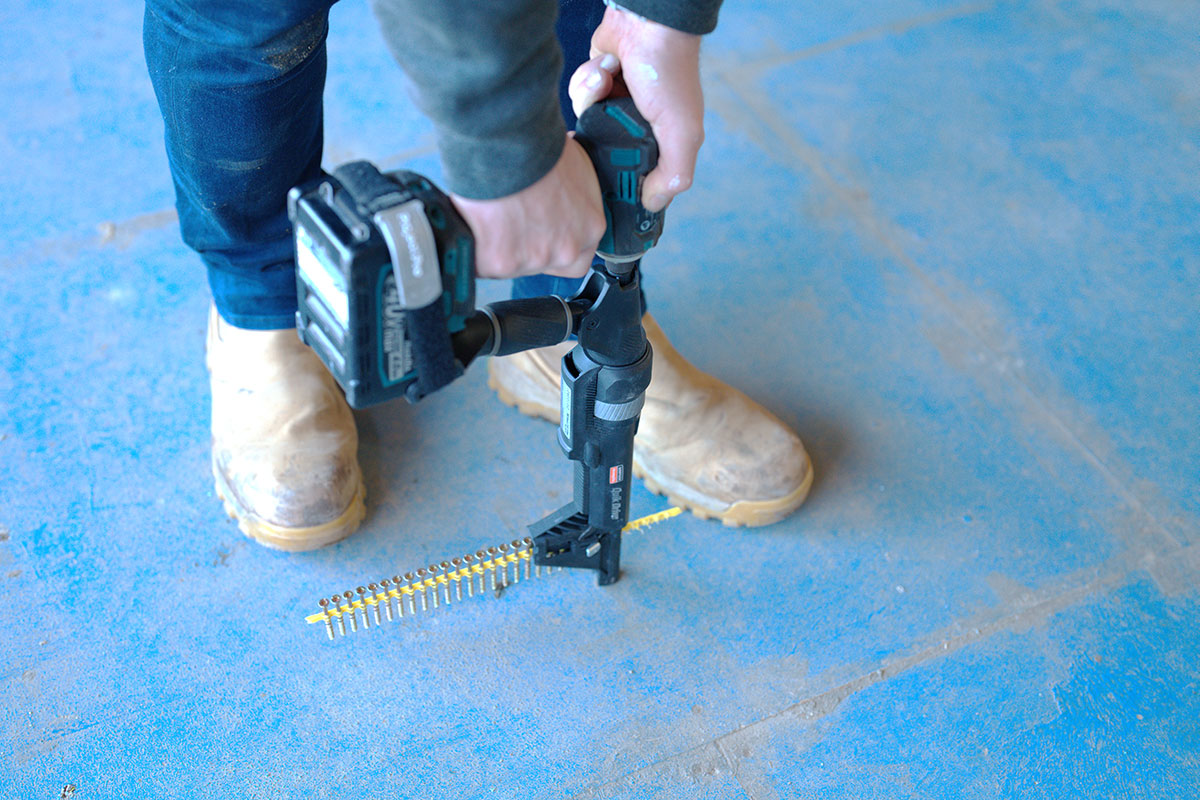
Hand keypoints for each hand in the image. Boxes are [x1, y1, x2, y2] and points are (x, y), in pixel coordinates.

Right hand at [452, 135, 605, 279]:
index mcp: (590, 226)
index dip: (557, 242)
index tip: (543, 231)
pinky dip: (477, 248)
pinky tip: (474, 223)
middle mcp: (566, 249)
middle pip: (545, 262)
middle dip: (528, 246)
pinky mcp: (500, 264)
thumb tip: (561, 182)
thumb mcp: (571, 163)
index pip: (579, 253)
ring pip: (513, 264)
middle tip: (511, 220)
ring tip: (490, 214)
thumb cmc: (535, 146)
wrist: (502, 145)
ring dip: (501, 246)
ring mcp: (534, 260)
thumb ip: (572, 189)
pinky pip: (485, 264)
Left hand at [568, 6, 704, 211]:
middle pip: (604, 154)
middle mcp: (638, 130)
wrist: (646, 22)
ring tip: (607, 79)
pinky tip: (605, 67)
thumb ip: (674, 172)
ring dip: (592, 99)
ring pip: (588, 125)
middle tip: (606, 120)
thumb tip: (653, 204)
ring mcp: (616, 108)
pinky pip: (580, 98)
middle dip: (601, 136)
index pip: (639, 179)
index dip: (622, 183)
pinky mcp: (598, 87)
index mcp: (663, 144)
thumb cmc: (669, 75)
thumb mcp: (682, 131)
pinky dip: (588, 82)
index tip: (605, 185)